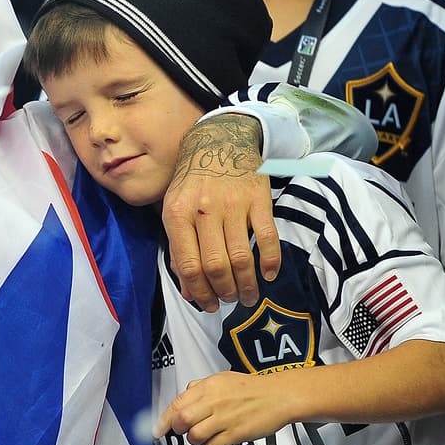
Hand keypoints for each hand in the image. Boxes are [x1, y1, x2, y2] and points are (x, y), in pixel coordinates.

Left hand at [153, 371, 291, 444]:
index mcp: (208, 386)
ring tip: (205, 437)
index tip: (156, 431)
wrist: (278, 396)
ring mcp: (225, 418)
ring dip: (195, 440)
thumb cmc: (250, 388)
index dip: (164, 420)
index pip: (177, 404)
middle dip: (179, 429)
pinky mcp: (236, 434)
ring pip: (195, 436)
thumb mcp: (222, 379)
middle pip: (182, 420)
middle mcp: (213, 401)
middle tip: (187, 430)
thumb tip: (184, 394)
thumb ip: (201, 386)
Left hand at [161, 113, 279, 310]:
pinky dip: (270, 262)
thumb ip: (178, 248)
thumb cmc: (192, 180)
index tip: (209, 305)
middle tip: (230, 300)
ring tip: (248, 295)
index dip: (200, 292)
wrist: (219, 139)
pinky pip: (267, 238)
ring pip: (241, 257)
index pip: (189, 265)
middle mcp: (204, 210)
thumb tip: (189, 290)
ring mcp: (233, 204)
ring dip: (247, 284)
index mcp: (178, 214)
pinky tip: (268, 275)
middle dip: (224, 292)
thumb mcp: (174, 208)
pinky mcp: (258, 199)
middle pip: (216, 266)